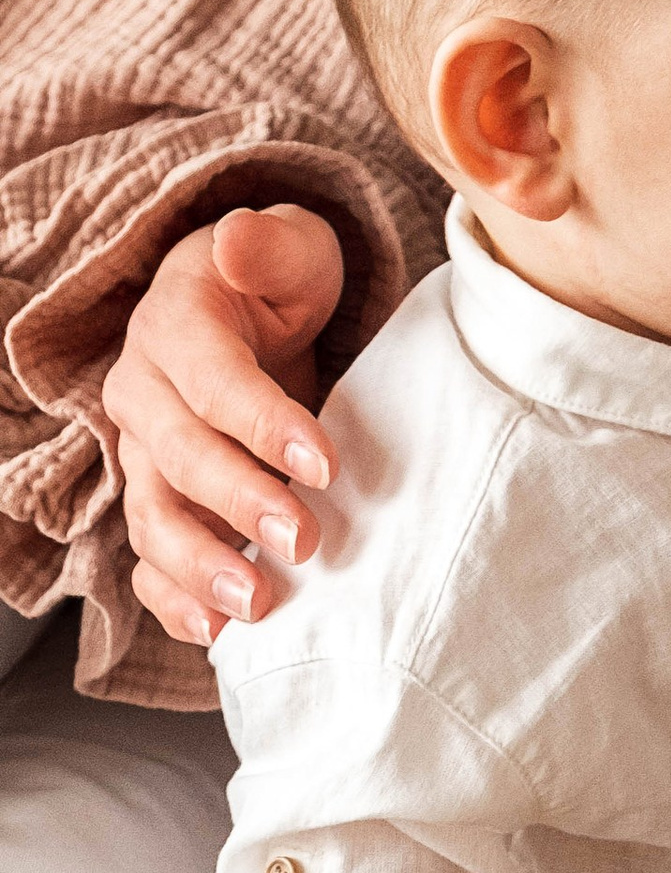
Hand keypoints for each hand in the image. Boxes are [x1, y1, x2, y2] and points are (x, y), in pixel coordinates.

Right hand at [101, 206, 344, 645]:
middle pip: (178, 459)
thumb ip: (268, 244)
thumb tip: (235, 241)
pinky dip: (173, 600)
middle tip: (303, 541)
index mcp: (173, 328)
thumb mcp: (290, 246)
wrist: (247, 309)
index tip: (323, 463)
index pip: (213, 382)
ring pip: (153, 518)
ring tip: (254, 606)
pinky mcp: (160, 501)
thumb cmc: (277, 281)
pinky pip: (148, 560)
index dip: (264, 424)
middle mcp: (145, 396)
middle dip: (238, 504)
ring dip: (199, 568)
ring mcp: (144, 457)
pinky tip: (215, 631)